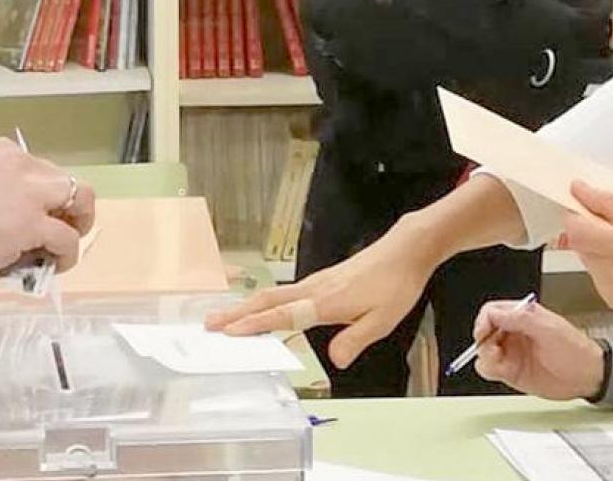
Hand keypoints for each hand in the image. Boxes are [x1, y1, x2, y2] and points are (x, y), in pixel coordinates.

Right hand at [0, 138, 96, 285]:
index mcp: (2, 152)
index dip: (43, 198)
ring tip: (63, 247)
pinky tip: (53, 266)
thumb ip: (1, 201)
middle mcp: (21, 163)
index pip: (40, 171)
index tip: (34, 218)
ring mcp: (30, 191)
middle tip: (55, 234)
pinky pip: (68, 239)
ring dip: (77, 224)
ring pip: (80, 199)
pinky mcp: (34, 222)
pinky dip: (66, 255)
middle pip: (64, 182)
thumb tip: (23, 235)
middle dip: (65, 208)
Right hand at [204, 219, 435, 369]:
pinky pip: (283, 293)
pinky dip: (263, 301)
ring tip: (224, 317)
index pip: (282, 314)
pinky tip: (260, 308)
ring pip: (271, 295)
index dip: (255, 324)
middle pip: (266, 301)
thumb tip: (334, 361)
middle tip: (209, 324)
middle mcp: (313, 290)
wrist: (403, 252)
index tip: (229, 333)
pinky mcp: (319, 281)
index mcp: (324, 302)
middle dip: (236, 313)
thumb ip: (355, 340)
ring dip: (245, 306)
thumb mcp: (382, 321)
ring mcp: (314, 283)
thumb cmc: (394, 286)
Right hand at [472, 298, 606, 400]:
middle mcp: (513, 333)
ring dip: (486, 357)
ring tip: (500, 362)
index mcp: (522, 317)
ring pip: (483, 351)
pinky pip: (488, 369)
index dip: (484, 321)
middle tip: (494, 350)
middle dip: (484, 341)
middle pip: (483, 331)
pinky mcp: (511, 371)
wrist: (587, 378)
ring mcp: (511, 352)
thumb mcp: (549, 329)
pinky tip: (502, 371)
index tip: (484, 332)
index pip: (492, 312)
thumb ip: (521, 319)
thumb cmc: (575, 350)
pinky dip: (489, 369)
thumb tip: (495, 313)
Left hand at [564, 182, 612, 311]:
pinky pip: (596, 272)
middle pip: (580, 244)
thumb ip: (610, 204)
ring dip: (599, 245)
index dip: (575, 213)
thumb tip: (580, 191)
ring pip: (586, 257)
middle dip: (590, 228)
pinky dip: (606, 261)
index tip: (581, 201)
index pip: (577, 231)